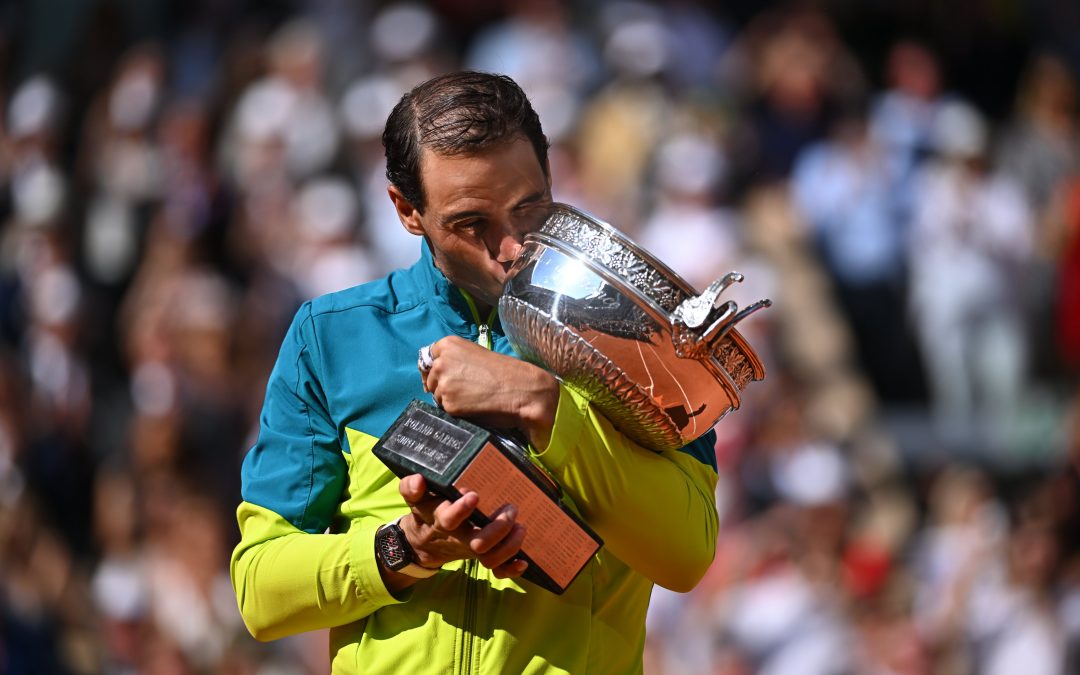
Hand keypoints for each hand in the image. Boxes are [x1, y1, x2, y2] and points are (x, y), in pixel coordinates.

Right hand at [398, 474, 527, 576]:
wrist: (423, 542)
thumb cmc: (426, 512)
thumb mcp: (415, 498)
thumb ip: (411, 486)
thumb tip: (419, 480)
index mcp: (441, 520)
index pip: (449, 518)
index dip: (461, 510)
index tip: (474, 495)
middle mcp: (458, 538)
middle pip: (478, 543)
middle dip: (498, 528)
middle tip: (511, 509)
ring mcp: (470, 549)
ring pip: (490, 558)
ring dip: (509, 546)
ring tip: (521, 527)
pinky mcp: (480, 557)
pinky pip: (495, 569)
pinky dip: (510, 569)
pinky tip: (523, 562)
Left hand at [420, 336, 558, 448]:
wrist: (522, 389)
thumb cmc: (505, 372)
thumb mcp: (476, 354)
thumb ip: (455, 360)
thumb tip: (439, 375)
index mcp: (448, 344)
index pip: (427, 358)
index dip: (434, 370)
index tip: (441, 377)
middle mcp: (442, 362)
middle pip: (430, 378)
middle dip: (442, 385)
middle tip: (466, 389)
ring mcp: (443, 383)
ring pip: (437, 395)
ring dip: (450, 399)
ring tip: (473, 397)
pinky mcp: (449, 403)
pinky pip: (446, 410)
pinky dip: (457, 411)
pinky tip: (474, 406)